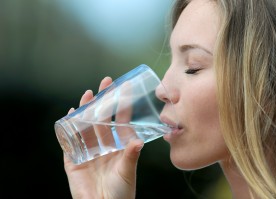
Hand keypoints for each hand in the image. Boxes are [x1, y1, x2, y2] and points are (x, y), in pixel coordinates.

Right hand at [64, 76, 143, 198]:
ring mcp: (89, 150)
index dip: (122, 105)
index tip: (125, 88)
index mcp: (119, 146)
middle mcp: (104, 145)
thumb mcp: (127, 171)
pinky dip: (69, 127)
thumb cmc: (120, 193)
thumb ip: (131, 155)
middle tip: (106, 82)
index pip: (121, 120)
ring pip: (87, 124)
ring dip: (87, 109)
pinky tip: (71, 114)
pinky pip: (70, 140)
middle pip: (102, 118)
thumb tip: (137, 140)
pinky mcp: (74, 159)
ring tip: (88, 94)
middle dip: (104, 100)